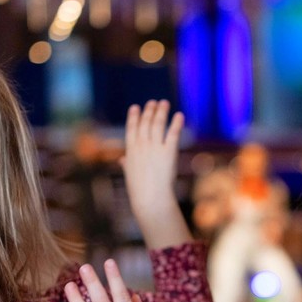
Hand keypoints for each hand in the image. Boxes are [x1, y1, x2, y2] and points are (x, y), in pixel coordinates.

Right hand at [123, 100, 189, 248]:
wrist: (150, 199)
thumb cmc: (140, 190)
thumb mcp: (130, 174)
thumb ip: (126, 164)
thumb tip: (122, 160)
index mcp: (131, 151)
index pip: (131, 129)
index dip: (134, 117)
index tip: (136, 107)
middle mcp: (142, 146)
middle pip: (146, 123)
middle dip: (149, 111)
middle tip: (154, 102)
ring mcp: (155, 148)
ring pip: (158, 124)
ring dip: (161, 112)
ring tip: (164, 103)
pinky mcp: (169, 152)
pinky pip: (173, 134)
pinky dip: (176, 123)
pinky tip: (179, 115)